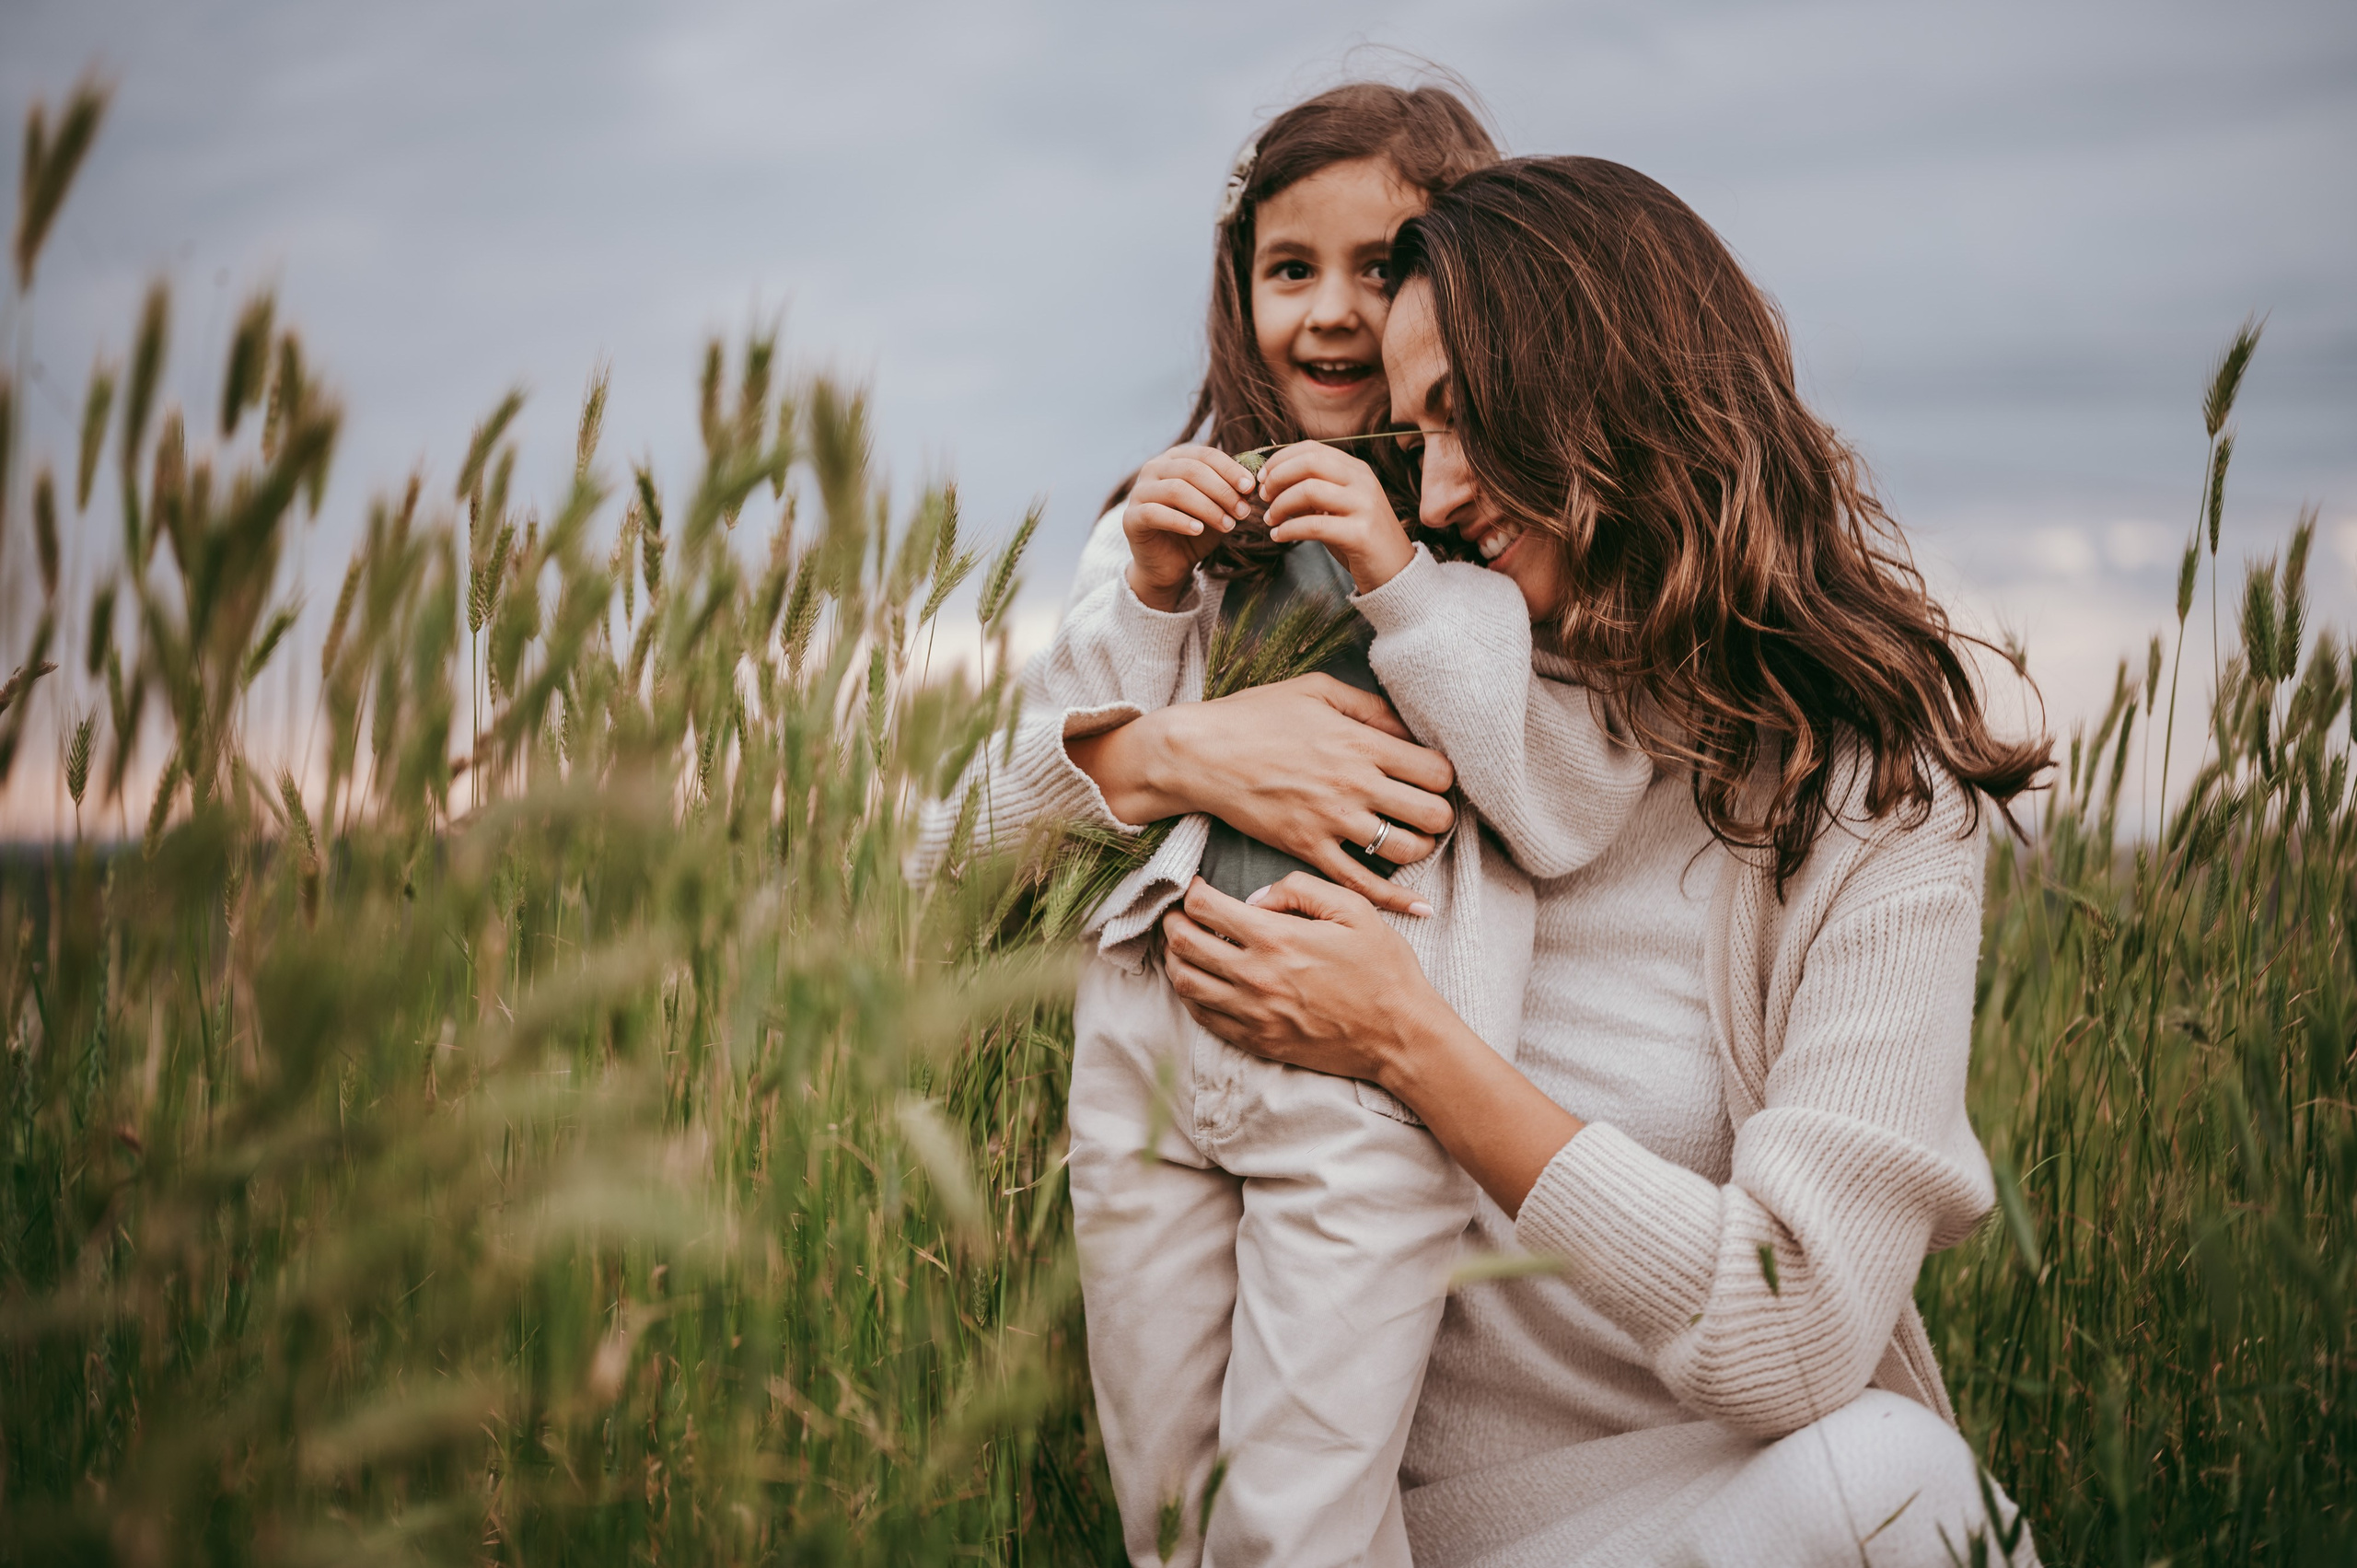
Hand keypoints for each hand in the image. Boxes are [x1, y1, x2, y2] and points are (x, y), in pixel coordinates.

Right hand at [1065, 673, 1454, 915]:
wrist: (1200, 754)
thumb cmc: (1256, 716)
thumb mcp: (1317, 689)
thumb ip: (1370, 706)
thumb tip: (1410, 728)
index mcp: (1361, 742)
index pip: (1437, 772)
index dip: (1442, 778)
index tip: (1430, 779)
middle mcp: (1354, 784)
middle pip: (1432, 815)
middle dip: (1439, 816)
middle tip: (1426, 812)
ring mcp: (1332, 821)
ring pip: (1405, 851)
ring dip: (1418, 849)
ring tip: (1409, 840)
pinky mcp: (1308, 850)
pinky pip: (1362, 884)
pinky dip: (1395, 900)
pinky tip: (1418, 907)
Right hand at [1121, 444, 1259, 610]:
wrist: (1170, 565)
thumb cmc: (1196, 530)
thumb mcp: (1219, 509)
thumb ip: (1232, 493)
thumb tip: (1252, 483)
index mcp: (1176, 459)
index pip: (1205, 455)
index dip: (1230, 469)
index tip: (1250, 487)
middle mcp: (1154, 468)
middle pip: (1192, 470)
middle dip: (1222, 490)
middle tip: (1243, 512)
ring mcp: (1139, 491)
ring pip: (1176, 489)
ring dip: (1207, 507)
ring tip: (1228, 525)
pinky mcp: (1131, 517)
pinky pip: (1155, 513)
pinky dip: (1180, 521)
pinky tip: (1199, 530)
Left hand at [1166, 872, 1589, 1217]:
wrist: (1401, 1036)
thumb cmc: (1384, 970)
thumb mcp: (1355, 910)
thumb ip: (1301, 890)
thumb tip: (1256, 897)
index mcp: (1277, 940)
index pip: (1205, 909)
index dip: (1192, 892)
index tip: (1197, 888)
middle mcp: (1255, 978)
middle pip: (1184, 945)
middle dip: (1174, 923)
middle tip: (1180, 914)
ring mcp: (1253, 1014)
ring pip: (1186, 984)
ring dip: (1176, 960)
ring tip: (1184, 947)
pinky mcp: (1258, 1042)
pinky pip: (1205, 1019)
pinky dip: (1193, 996)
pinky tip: (1203, 982)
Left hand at [1259, 441, 1413, 593]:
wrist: (1396, 571)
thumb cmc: (1359, 538)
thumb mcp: (1339, 507)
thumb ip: (1313, 491)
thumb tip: (1273, 482)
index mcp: (1356, 470)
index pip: (1313, 449)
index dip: (1281, 459)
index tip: (1263, 476)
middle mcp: (1362, 481)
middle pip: (1309, 462)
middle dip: (1278, 477)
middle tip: (1263, 495)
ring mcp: (1364, 506)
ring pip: (1309, 490)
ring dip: (1280, 504)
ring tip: (1270, 519)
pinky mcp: (1360, 534)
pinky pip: (1313, 525)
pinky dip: (1288, 530)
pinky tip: (1278, 536)